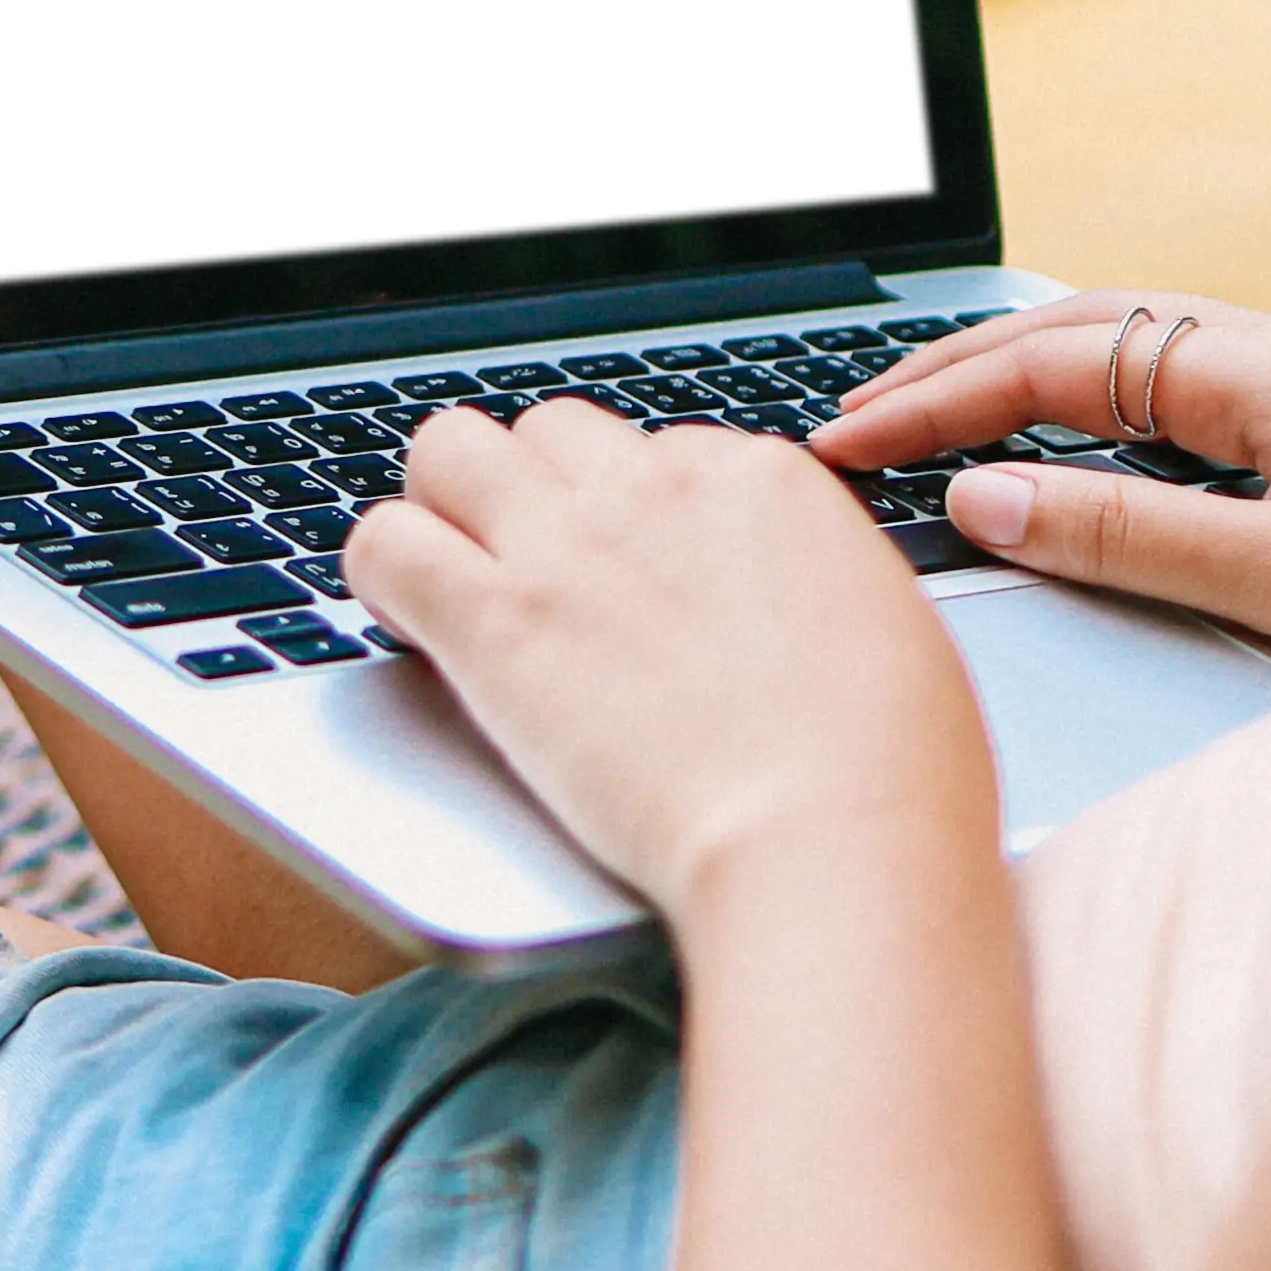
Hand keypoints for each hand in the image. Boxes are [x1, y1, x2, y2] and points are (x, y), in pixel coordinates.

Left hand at [347, 402, 997, 918]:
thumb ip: (811, 589)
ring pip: (449, 449)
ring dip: (443, 507)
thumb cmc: (887, 775)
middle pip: (550, 432)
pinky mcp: (494, 615)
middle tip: (533, 574)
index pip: (658, 453)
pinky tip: (410, 622)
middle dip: (532, 492)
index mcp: (765, 482)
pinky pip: (384, 542)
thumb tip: (783, 605)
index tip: (630, 583)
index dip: (632, 520)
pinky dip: (382, 574)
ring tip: (455, 580)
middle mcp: (658, 487)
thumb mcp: (885, 633)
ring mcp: (568, 542)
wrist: (827, 838)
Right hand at [800, 294, 1270, 656]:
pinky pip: (1187, 379)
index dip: (938, 400)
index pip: (1058, 363)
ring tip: (929, 413)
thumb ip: (1126, 533)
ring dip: (1023, 370)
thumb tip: (984, 492)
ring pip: (1137, 341)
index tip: (845, 444)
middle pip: (1085, 324)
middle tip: (853, 416)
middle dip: (957, 365)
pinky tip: (1072, 434)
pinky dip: (1097, 397)